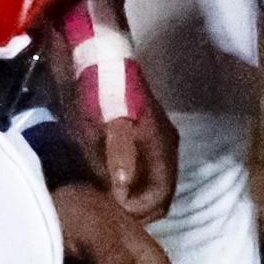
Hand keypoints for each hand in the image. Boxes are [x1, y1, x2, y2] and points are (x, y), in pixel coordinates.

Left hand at [57, 0, 174, 218]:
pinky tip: (104, 180)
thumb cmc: (100, 88)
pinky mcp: (143, 132)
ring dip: (129, 196)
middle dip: (133, 209)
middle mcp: (165, 145)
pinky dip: (126, 182)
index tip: (107, 213)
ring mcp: (156, 138)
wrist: (98, 49)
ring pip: (149, 182)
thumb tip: (121, 191)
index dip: (135, 213)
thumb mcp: (103, 121)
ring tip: (102, 200)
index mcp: (159, 145)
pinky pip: (141, 169)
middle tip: (103, 214)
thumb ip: (117, 155)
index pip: (158, 197)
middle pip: (157, 195)